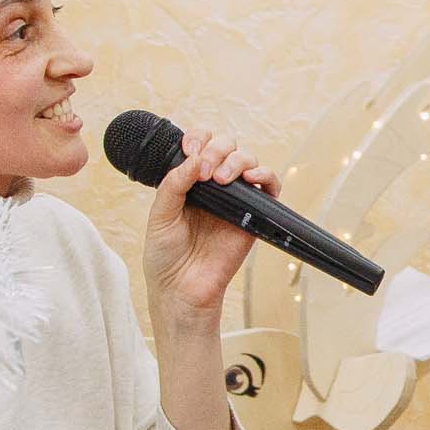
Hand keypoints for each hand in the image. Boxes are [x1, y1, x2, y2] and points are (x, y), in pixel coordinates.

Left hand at [142, 127, 281, 324]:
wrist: (181, 290)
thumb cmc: (166, 256)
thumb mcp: (160, 215)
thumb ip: (174, 184)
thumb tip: (196, 158)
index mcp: (189, 182)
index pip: (201, 145)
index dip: (199, 139)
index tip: (190, 150)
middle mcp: (213, 186)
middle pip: (227, 146)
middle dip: (217, 150)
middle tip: (205, 172)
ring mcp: (235, 200)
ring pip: (247, 160)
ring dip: (237, 160)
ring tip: (222, 179)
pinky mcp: (254, 216)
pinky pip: (269, 187)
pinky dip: (265, 175)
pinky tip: (251, 179)